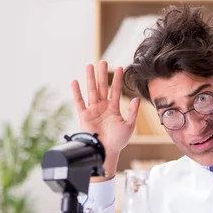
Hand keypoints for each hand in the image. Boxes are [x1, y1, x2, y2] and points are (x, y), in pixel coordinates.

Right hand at [71, 61, 139, 179]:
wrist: (106, 151)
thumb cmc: (118, 141)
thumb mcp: (129, 126)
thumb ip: (133, 112)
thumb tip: (137, 99)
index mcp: (113, 108)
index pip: (116, 90)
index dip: (117, 79)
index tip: (119, 67)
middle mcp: (102, 107)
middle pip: (102, 87)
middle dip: (102, 74)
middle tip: (103, 61)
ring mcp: (93, 110)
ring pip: (91, 91)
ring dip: (90, 78)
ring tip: (90, 66)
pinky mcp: (84, 116)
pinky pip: (79, 102)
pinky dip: (77, 92)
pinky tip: (75, 82)